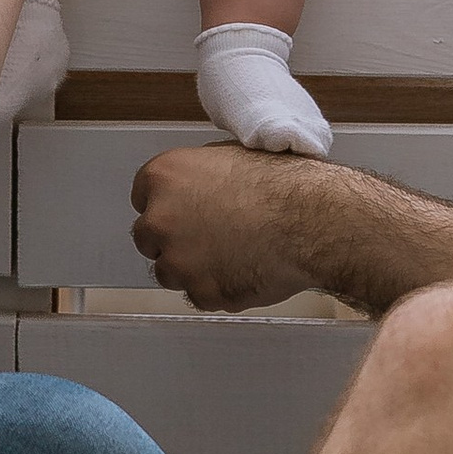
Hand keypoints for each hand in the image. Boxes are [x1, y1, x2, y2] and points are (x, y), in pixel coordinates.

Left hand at [132, 142, 328, 310]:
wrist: (310, 219)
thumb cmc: (280, 184)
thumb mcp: (228, 157)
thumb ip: (197, 177)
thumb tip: (195, 189)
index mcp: (163, 177)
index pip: (143, 197)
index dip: (168, 205)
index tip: (184, 211)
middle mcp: (160, 219)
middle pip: (148, 238)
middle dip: (173, 240)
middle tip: (210, 237)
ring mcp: (178, 261)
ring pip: (171, 272)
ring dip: (193, 268)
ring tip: (234, 255)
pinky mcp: (201, 294)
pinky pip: (201, 295)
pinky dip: (219, 288)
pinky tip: (246, 270)